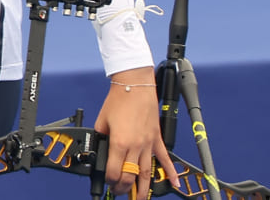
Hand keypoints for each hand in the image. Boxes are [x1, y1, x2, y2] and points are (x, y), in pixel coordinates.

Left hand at [94, 68, 179, 198]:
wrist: (135, 85)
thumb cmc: (119, 99)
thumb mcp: (102, 119)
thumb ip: (101, 135)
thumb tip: (100, 146)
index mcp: (119, 142)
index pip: (114, 170)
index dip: (109, 179)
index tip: (107, 181)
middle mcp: (135, 146)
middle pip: (130, 176)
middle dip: (123, 188)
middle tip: (119, 192)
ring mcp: (148, 144)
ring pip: (146, 173)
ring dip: (142, 188)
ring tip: (139, 199)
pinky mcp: (156, 139)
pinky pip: (165, 158)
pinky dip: (171, 172)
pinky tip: (174, 183)